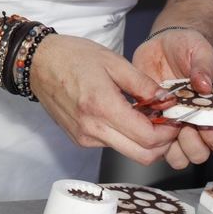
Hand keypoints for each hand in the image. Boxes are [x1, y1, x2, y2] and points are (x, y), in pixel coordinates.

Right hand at [29, 34, 181, 165]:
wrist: (36, 63)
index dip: (169, 133)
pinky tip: (130, 118)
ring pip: (130, 153)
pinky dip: (129, 138)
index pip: (148, 138)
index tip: (176, 120)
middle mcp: (92, 129)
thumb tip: (167, 100)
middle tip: (169, 125)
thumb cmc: (72, 57)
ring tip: (150, 118)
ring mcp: (86, 138)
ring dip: (147, 142)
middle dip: (163, 144)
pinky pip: (114, 146)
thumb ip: (144, 84)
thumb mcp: (114, 61)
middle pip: (143, 156)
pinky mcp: (81, 140)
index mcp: (101, 107)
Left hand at [132, 28, 212, 168]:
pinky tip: (148, 116)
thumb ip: (204, 66)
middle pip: (199, 154)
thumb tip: (205, 85)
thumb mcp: (200, 49)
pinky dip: (150, 136)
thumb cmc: (188, 47)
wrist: (164, 44)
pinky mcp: (154, 123)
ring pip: (177, 157)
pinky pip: (153, 144)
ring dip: (171, 147)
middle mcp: (196, 125)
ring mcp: (174, 127)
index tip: (205, 122)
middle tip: (183, 123)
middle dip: (192, 144)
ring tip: (164, 121)